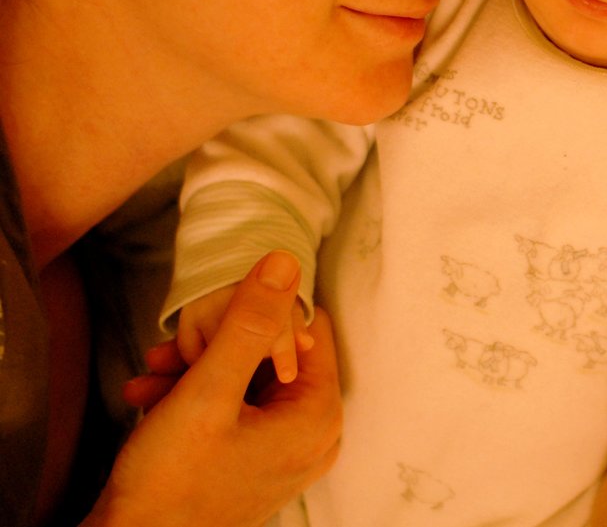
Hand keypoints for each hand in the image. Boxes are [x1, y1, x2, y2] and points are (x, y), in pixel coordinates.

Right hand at [95, 251, 341, 525]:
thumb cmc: (170, 481)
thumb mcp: (209, 390)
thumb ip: (249, 324)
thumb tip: (285, 263)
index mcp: (319, 417)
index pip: (310, 330)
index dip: (262, 314)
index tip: (215, 316)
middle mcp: (314, 437)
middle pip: (274, 357)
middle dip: (216, 347)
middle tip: (167, 349)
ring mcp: (285, 453)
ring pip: (247, 382)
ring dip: (195, 371)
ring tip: (150, 374)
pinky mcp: (256, 464)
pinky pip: (235, 411)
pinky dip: (194, 399)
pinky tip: (148, 398)